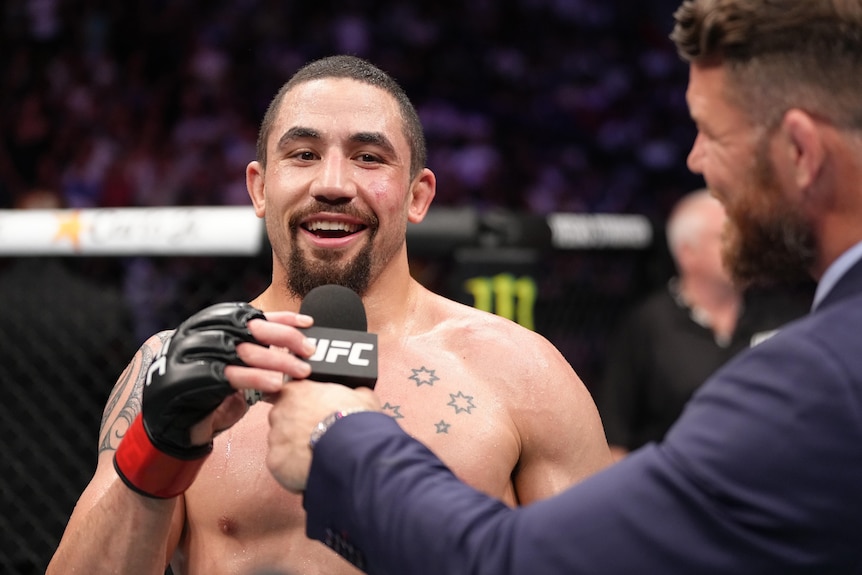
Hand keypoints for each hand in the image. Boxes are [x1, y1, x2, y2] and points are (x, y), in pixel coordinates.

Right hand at [114, 303, 312, 497]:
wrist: (170, 424)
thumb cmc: (207, 392)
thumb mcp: (233, 366)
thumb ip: (254, 351)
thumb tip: (297, 343)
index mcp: (205, 324)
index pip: (247, 313)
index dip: (279, 317)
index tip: (308, 324)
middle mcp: (195, 334)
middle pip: (246, 328)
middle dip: (283, 338)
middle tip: (310, 351)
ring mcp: (188, 355)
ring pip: (240, 351)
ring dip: (276, 360)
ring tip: (301, 371)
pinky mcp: (187, 380)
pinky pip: (227, 375)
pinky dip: (255, 378)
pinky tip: (276, 385)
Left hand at [267, 380, 380, 492]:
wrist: (353, 451)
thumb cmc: (355, 422)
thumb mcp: (362, 397)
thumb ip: (351, 393)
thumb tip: (358, 394)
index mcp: (297, 390)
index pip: (286, 394)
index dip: (299, 406)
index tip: (309, 414)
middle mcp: (280, 411)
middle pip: (282, 420)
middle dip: (295, 429)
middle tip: (317, 437)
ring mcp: (275, 437)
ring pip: (281, 445)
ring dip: (294, 450)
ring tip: (317, 456)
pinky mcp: (275, 461)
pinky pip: (282, 467)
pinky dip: (293, 471)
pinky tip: (311, 469)